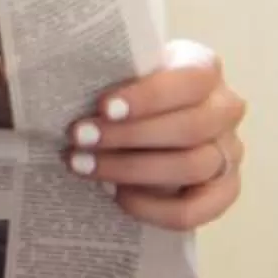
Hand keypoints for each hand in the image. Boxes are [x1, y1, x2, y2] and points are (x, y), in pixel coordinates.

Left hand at [68, 38, 243, 229]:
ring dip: (132, 170)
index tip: (102, 108)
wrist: (148, 119)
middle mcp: (225, 108)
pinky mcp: (225, 189)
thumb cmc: (124, 87)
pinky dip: (157, 208)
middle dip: (127, 137)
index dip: (149, 96)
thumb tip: (47, 82)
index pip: (191, 79)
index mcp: (202, 67)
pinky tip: (118, 197)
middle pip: (189, 127)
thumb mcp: (119, 69)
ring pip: (192, 165)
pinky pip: (199, 209)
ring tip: (83, 167)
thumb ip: (104, 71)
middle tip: (77, 139)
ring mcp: (230, 151)